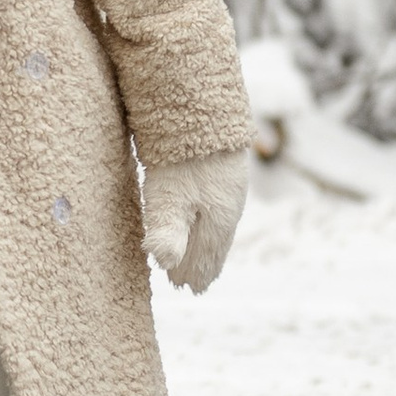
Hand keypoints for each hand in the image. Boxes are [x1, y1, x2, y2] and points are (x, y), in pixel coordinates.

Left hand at [142, 147, 246, 293]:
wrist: (201, 106)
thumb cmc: (181, 159)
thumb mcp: (167, 199)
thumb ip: (168, 233)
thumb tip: (164, 262)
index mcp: (220, 220)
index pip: (209, 256)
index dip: (196, 272)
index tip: (187, 288)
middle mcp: (231, 204)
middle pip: (216, 242)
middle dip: (202, 261)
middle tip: (192, 282)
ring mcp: (230, 183)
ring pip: (218, 222)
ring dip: (207, 241)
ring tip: (200, 253)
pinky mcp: (223, 163)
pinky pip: (217, 202)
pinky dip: (209, 218)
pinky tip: (204, 211)